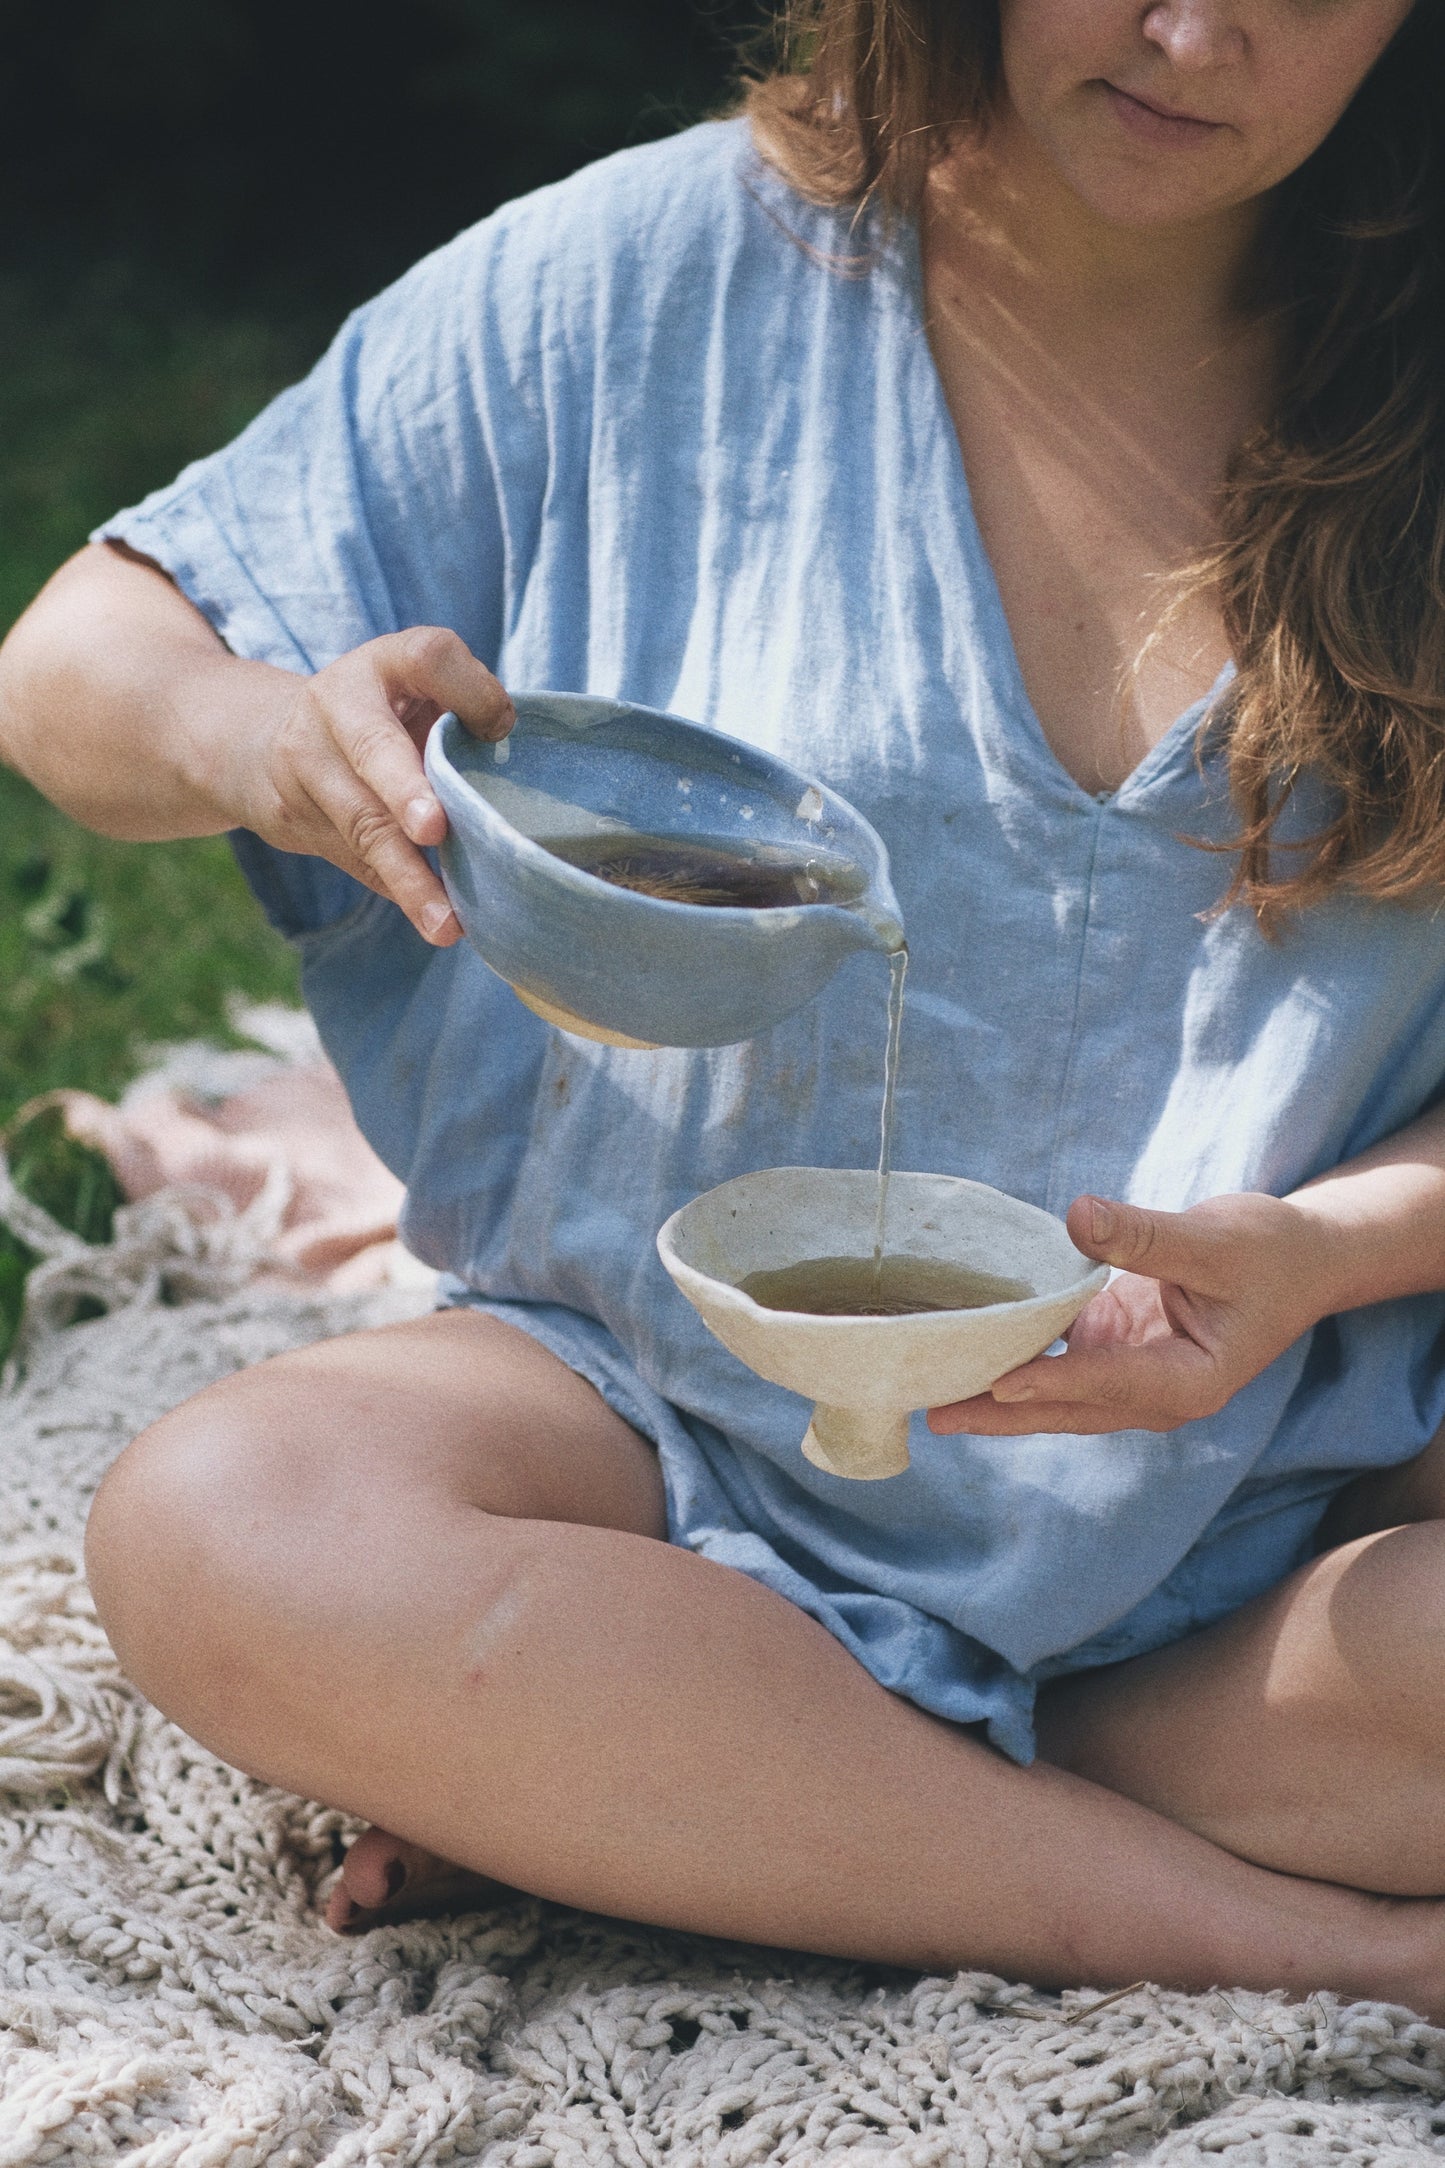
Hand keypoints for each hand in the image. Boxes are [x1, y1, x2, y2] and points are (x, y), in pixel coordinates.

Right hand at [229, 627, 513, 945]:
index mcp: (384, 663)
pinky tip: (435, 920)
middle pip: (372, 747)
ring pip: (363, 825)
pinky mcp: (295, 819)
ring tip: (445, 922)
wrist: (265, 740)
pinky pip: (356, 862)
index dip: (470, 690)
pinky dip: (400, 893)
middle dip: (403, 788)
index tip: (501, 728)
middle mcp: (337, 704)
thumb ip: (463, 718)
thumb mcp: (416, 694)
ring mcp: (306, 763)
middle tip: (434, 828)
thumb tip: (519, 785)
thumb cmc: (382, 716)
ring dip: (408, 877)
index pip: (427, 657)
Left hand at [928, 1190, 1335, 1437]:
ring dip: (998, 1396)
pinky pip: (1059, 1359)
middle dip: (1002, 1412)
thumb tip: (1079, 1215)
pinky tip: (968, 1351)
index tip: (999, 1382)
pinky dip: (1017, 1357)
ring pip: (1057, 1393)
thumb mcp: (1214, 1238)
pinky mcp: (1116, 1349)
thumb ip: (1145, 1235)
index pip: (1110, 1383)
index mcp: (1190, 1382)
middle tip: (933, 1414)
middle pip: (1069, 1408)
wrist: (1300, 1259)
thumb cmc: (1270, 1252)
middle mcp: (1156, 1393)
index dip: (1054, 1381)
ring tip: (931, 1398)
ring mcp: (1132, 1374)